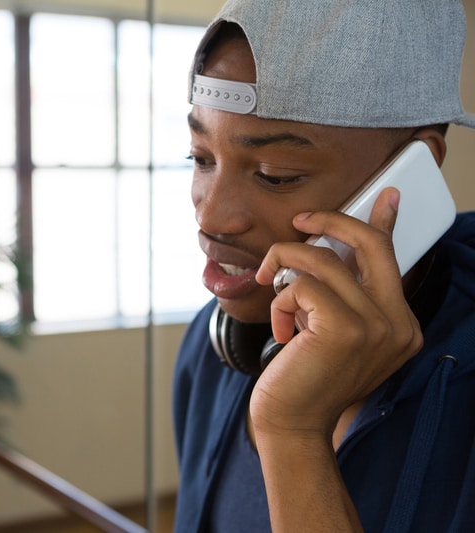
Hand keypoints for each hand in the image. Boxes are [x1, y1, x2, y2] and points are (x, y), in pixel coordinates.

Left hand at [252, 187, 422, 439]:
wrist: (291, 424)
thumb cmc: (304, 377)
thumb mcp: (330, 331)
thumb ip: (340, 294)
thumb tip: (324, 248)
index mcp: (400, 324)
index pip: (393, 259)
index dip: (384, 223)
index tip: (384, 195)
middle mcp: (399, 325)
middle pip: (370, 245)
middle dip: (329, 221)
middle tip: (300, 221)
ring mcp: (377, 327)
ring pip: (321, 260)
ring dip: (284, 268)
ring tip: (272, 290)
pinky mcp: (345, 329)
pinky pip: (302, 286)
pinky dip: (280, 300)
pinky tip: (280, 331)